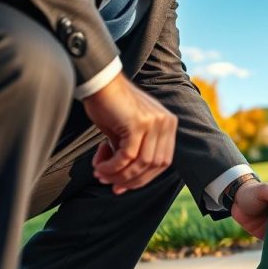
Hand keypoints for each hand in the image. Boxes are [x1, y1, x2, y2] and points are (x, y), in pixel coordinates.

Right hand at [83, 73, 177, 194]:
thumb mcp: (127, 133)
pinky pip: (128, 156)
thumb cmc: (110, 106)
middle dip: (131, 179)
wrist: (99, 83)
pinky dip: (113, 166)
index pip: (162, 162)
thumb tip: (122, 185)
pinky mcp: (139, 124)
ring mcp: (155, 123)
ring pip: (142, 163)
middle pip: (155, 165)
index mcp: (168, 124)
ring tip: (101, 174)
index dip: (143, 178)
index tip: (122, 186)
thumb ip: (131, 155)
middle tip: (109, 183)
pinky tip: (100, 167)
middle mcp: (166, 123)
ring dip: (119, 174)